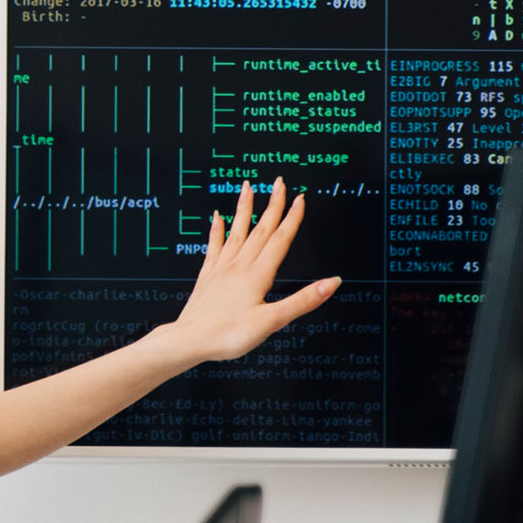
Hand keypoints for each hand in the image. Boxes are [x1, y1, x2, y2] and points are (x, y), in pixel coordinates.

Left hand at [158, 178, 339, 364]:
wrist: (190, 340)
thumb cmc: (228, 335)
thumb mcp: (272, 321)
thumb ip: (303, 300)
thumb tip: (332, 283)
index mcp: (258, 275)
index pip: (280, 239)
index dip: (292, 218)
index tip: (300, 198)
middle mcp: (239, 266)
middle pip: (261, 229)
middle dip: (272, 204)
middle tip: (279, 182)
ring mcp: (222, 269)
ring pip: (237, 231)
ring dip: (245, 208)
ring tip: (247, 187)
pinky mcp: (208, 276)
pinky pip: (214, 246)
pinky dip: (217, 229)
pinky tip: (216, 217)